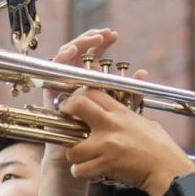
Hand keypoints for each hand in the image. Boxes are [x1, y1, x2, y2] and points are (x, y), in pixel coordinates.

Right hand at [40, 30, 118, 181]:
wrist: (85, 161)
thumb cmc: (102, 140)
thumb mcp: (119, 113)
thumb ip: (130, 94)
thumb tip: (143, 74)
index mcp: (89, 84)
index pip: (93, 57)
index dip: (101, 44)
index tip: (113, 35)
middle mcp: (74, 83)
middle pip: (78, 54)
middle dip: (90, 40)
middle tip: (103, 34)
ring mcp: (61, 88)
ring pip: (65, 59)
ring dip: (77, 45)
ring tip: (90, 39)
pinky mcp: (51, 96)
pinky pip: (51, 74)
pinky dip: (59, 60)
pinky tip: (71, 52)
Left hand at [58, 89, 193, 195]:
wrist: (168, 170)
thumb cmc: (161, 148)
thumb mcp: (146, 122)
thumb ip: (132, 109)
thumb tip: (133, 90)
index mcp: (121, 112)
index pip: (92, 92)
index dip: (77, 95)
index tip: (73, 103)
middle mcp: (111, 124)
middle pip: (77, 105)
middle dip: (66, 111)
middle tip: (66, 122)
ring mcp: (107, 145)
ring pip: (71, 147)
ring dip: (74, 155)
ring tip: (82, 158)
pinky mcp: (106, 164)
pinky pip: (79, 169)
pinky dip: (81, 172)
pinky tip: (90, 171)